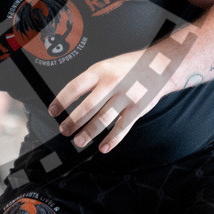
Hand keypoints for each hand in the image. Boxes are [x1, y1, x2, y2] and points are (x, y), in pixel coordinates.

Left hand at [48, 51, 166, 153]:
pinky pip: (122, 128)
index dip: (62, 101)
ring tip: (78, 141)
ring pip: (103, 119)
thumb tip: (69, 98)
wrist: (160, 66)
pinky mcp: (138, 109)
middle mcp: (112, 83)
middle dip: (73, 121)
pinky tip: (103, 148)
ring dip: (89, 133)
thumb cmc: (128, 66)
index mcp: (100, 70)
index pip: (75, 87)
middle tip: (64, 131)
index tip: (53, 111)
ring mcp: (126, 97)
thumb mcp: (106, 66)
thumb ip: (91, 81)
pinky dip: (112, 140)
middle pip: (88, 107)